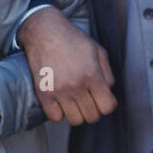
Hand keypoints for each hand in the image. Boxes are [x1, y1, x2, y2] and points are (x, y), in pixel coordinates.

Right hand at [18, 7, 116, 124]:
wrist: (44, 32)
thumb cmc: (72, 40)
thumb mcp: (97, 51)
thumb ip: (107, 74)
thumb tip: (108, 92)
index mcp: (92, 74)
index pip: (107, 107)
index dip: (107, 105)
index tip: (103, 99)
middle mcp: (76, 85)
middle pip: (92, 117)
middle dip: (94, 110)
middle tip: (89, 100)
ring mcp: (59, 91)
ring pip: (75, 120)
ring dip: (77, 113)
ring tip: (75, 102)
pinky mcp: (43, 93)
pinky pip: (55, 118)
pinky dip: (60, 113)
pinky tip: (61, 102)